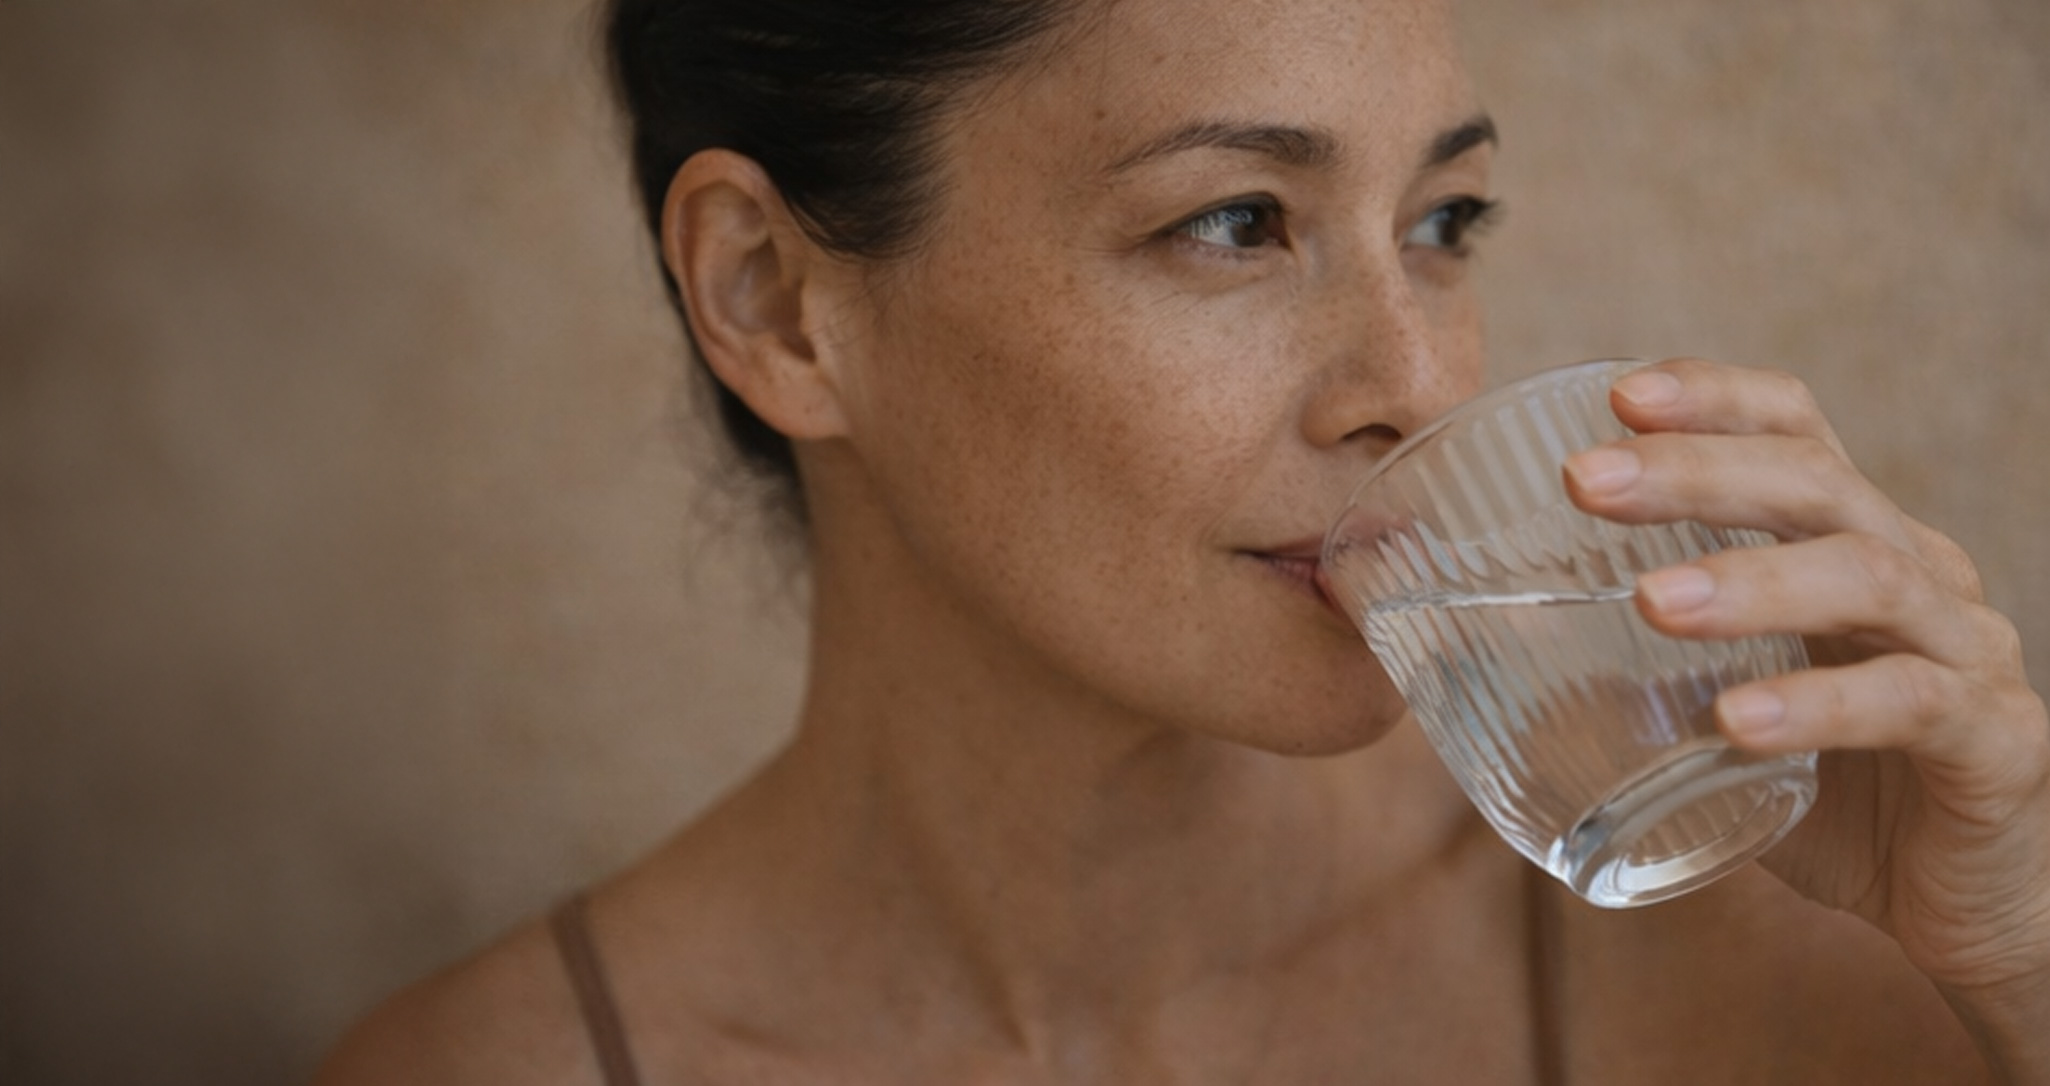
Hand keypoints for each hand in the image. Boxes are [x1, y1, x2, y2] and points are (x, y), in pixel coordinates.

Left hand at [1562, 358, 2049, 1077]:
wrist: (1968, 906)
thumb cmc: (1836, 794)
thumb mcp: (1728, 710)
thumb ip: (1637, 676)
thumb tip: (1482, 655)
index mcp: (1855, 543)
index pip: (1797, 429)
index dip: (1716, 397)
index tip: (1618, 394)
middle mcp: (1919, 574)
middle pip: (1817, 481)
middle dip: (1696, 470)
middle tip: (1586, 482)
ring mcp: (1965, 651)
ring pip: (1867, 575)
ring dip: (1751, 582)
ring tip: (1651, 603)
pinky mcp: (1994, 742)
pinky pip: (1907, 703)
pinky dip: (1816, 705)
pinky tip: (1737, 723)